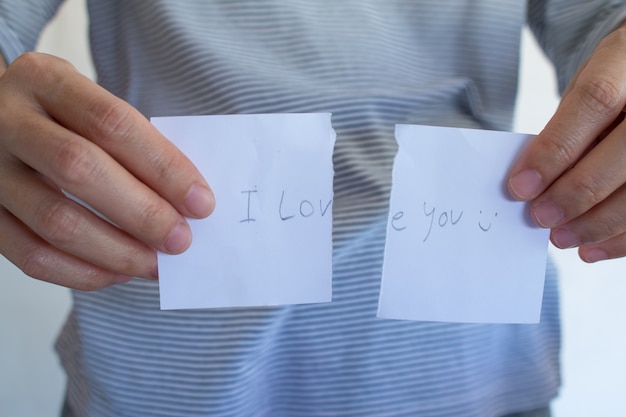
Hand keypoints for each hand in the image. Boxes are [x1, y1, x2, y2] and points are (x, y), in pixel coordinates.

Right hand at [0, 53, 213, 289]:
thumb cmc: (62, 116)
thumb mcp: (91, 103)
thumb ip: (132, 142)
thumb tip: (186, 200)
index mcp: (45, 81)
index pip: (112, 123)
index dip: (163, 166)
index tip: (201, 202)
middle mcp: (8, 121)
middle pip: (80, 169)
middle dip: (143, 213)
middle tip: (181, 240)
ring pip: (55, 221)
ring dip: (117, 251)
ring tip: (155, 264)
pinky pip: (31, 256)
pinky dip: (83, 272)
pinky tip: (118, 272)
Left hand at [507, 24, 625, 262]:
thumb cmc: (617, 81)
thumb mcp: (590, 82)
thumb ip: (567, 125)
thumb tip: (530, 182)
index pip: (595, 101)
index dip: (555, 148)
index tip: (519, 186)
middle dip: (577, 192)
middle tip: (540, 218)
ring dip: (601, 223)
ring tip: (562, 238)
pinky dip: (624, 238)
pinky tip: (594, 249)